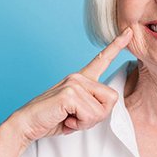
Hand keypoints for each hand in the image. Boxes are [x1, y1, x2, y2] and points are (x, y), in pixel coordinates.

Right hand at [9, 27, 132, 144]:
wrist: (27, 125)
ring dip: (87, 122)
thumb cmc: (53, 118)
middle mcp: (79, 77)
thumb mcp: (79, 111)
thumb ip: (94, 105)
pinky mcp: (70, 93)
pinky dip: (80, 123)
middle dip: (98, 115)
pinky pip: (90, 115)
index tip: (129, 32)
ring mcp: (74, 83)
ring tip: (69, 118)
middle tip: (77, 118)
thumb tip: (108, 103)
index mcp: (82, 79)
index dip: (117, 45)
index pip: (102, 59)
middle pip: (112, 98)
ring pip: (102, 110)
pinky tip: (65, 120)